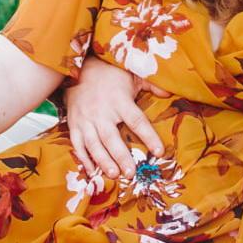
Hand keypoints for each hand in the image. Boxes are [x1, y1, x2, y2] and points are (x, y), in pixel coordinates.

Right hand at [66, 56, 167, 177]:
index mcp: (119, 100)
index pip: (136, 121)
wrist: (80, 67)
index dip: (148, 136)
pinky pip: (77, 144)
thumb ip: (151, 84)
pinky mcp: (74, 124)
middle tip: (130, 173)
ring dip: (103, 161)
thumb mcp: (132, 75)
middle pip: (112, 137)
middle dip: (121, 156)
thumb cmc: (111, 74)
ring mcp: (85, 119)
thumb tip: (169, 93)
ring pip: (93, 144)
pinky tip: (92, 171)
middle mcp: (101, 112)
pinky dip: (84, 159)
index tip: (159, 152)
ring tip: (113, 174)